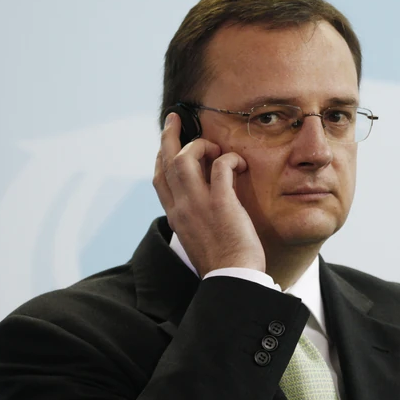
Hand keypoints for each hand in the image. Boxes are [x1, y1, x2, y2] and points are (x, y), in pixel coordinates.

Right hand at [153, 113, 265, 275]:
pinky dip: (230, 159)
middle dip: (169, 136)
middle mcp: (181, 207)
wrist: (232, 281)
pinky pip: (221, 166)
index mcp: (176, 217)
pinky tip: (239, 164)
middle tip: (175, 118)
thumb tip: (209, 202)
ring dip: (201, 146)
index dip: (161, 157)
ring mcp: (198, 204)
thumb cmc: (223, 264)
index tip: (167, 145)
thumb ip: (198, 219)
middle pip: (166, 162)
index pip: (159, 180)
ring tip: (216, 147)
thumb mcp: (200, 240)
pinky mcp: (221, 203)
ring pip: (185, 158)